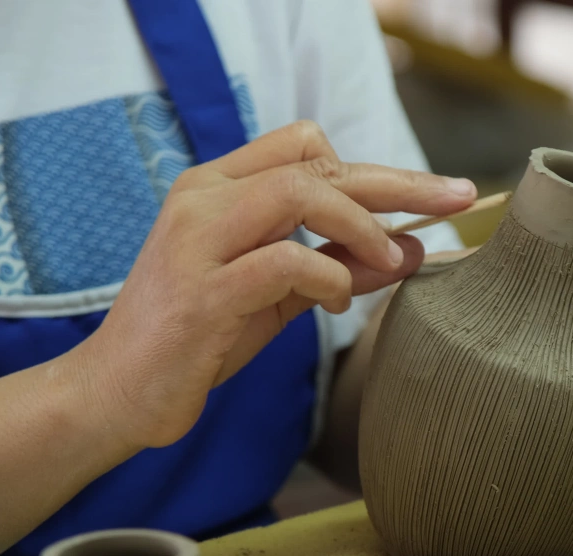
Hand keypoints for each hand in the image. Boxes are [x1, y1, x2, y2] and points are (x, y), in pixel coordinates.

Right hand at [73, 121, 476, 449]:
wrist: (114, 393)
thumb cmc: (196, 340)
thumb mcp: (275, 299)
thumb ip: (334, 269)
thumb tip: (407, 251)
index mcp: (215, 188)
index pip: (303, 144)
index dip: (368, 168)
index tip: (422, 197)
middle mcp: (202, 199)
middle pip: (316, 163)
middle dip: (399, 181)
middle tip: (459, 196)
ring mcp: (197, 241)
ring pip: (300, 192)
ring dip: (363, 225)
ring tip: (392, 259)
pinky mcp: (201, 291)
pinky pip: (285, 261)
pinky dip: (329, 277)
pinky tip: (337, 301)